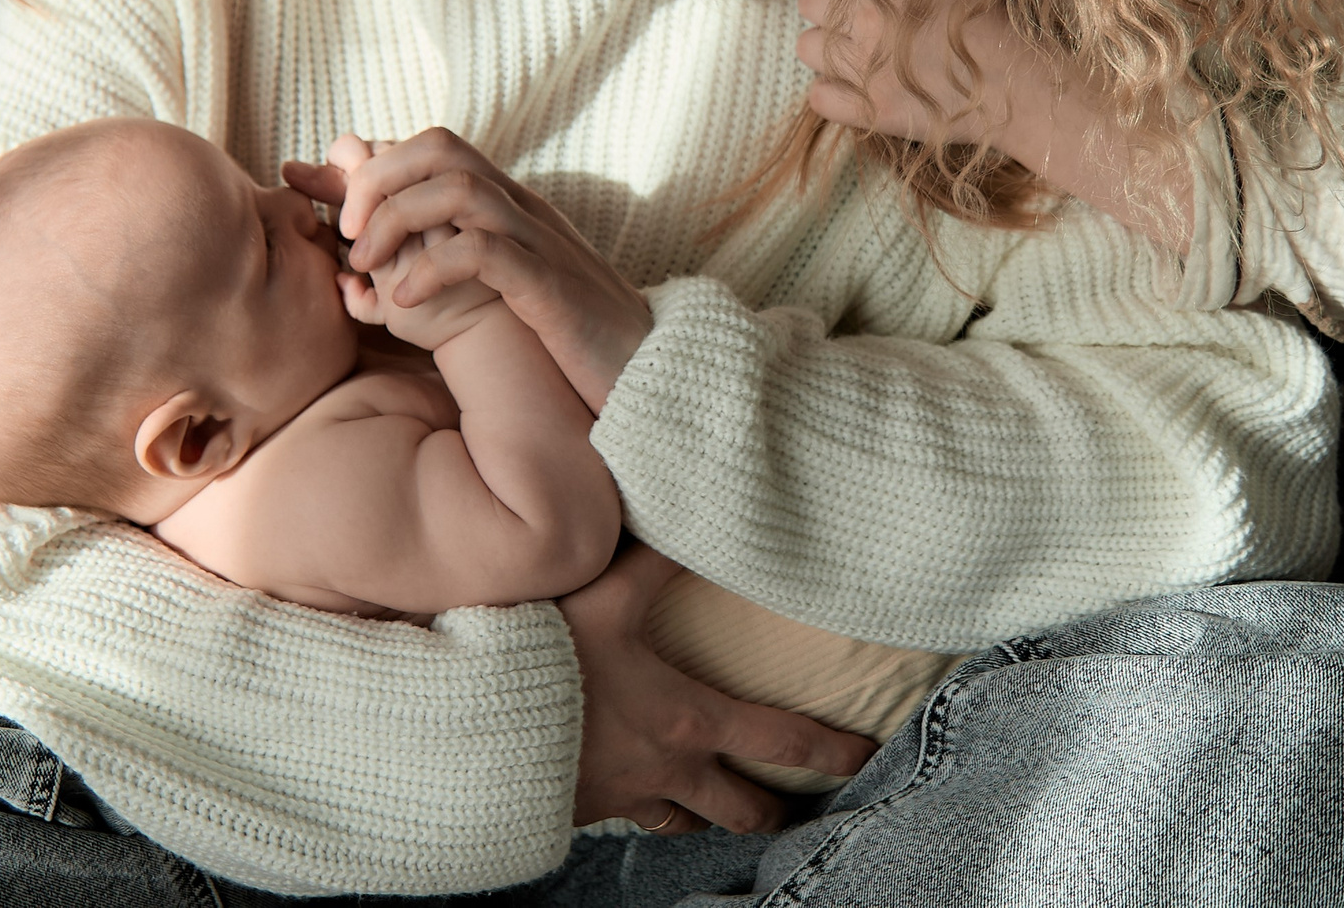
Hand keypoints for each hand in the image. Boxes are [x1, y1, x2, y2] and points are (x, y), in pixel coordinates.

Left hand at [325, 129, 652, 409]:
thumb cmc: (565, 341)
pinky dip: (433, 267)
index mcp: (507, 206)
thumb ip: (442, 269)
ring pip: (459, 186)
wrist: (649, 376)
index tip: (318, 193)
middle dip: (377, 177)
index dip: (368, 162)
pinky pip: (484, 252)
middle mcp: (522, 210)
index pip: (431, 148)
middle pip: (440, 147)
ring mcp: (539, 242)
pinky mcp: (550, 286)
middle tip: (345, 229)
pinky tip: (404, 299)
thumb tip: (368, 273)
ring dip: (397, 216)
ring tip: (365, 259)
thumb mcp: (497, 294)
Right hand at [561, 543, 874, 833]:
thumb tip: (694, 518)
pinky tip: (644, 800)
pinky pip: (633, 821)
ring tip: (726, 813)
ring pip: (689, 825)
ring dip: (712, 819)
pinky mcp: (586, 809)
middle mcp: (669, 769)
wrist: (478, 727)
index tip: (864, 759)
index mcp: (688, 721)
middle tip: (798, 811)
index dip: (830, 751)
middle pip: (743, 808)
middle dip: (776, 810)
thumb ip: (655, 561)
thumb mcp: (606, 595)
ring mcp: (628, 797)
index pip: (781, 740)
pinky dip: (650, 814)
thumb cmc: (548, 658)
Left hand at [802, 0, 1199, 249]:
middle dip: (822, 7)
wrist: (1026, 90)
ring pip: (805, 46)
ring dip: (821, 48)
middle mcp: (871, 18)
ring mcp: (867, 67)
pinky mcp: (871, 110)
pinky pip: (818, 98)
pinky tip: (849, 91)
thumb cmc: (1003, 26)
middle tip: (847, 19)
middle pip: (807, 1)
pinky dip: (828, 94)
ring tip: (848, 54)